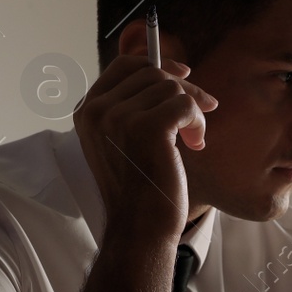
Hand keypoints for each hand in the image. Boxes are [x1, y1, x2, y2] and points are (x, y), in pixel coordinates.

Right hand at [73, 53, 216, 241]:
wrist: (140, 227)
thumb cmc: (139, 188)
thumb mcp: (125, 140)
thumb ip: (135, 107)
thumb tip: (175, 72)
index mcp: (87, 111)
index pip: (125, 65)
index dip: (158, 64)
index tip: (183, 75)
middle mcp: (97, 111)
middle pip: (153, 74)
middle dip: (184, 90)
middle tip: (204, 112)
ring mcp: (119, 118)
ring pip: (171, 88)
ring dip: (191, 111)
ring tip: (190, 140)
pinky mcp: (147, 128)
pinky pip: (185, 104)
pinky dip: (197, 122)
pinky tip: (194, 144)